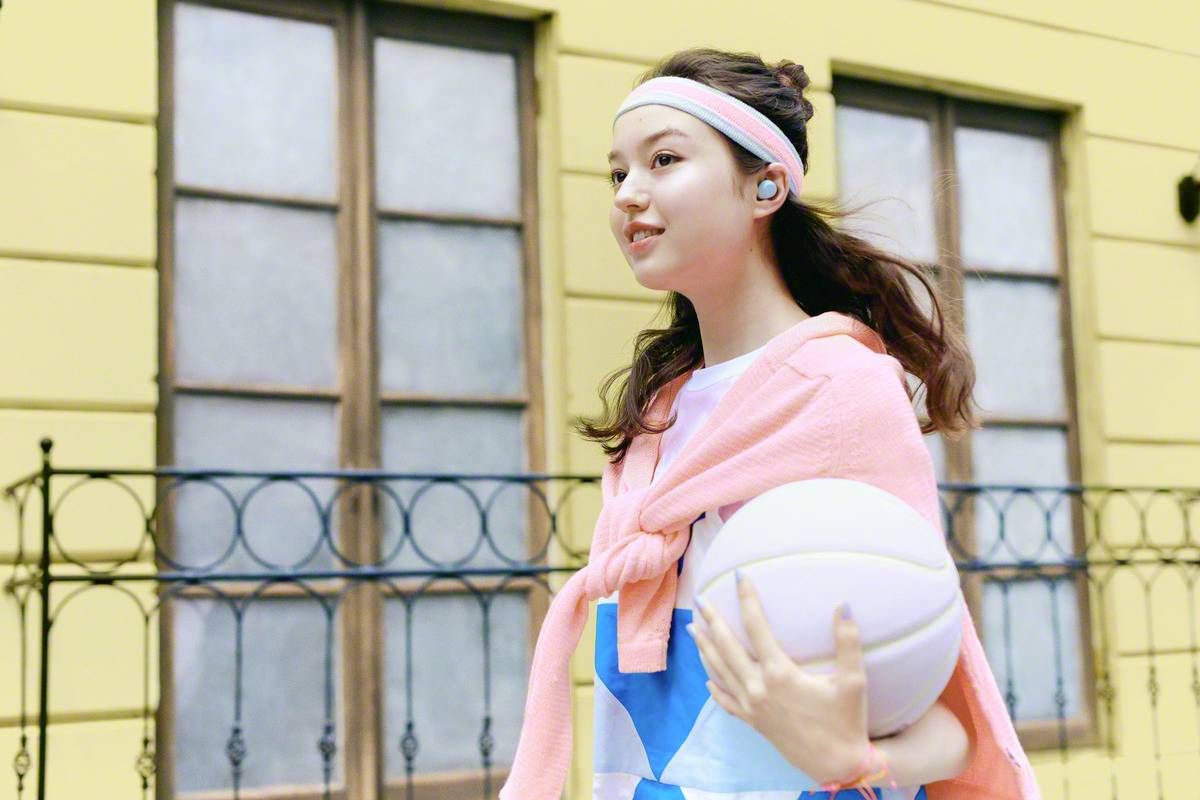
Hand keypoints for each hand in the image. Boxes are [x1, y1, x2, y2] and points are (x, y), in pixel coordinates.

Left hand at [687, 572, 871, 785]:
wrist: (837, 765)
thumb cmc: (847, 721)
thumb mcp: (854, 680)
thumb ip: (847, 641)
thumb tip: (844, 604)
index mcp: (779, 672)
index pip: (756, 625)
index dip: (747, 598)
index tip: (739, 576)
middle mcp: (758, 687)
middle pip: (726, 646)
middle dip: (712, 620)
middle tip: (700, 598)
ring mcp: (752, 706)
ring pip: (719, 670)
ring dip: (705, 648)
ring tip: (693, 629)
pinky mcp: (753, 722)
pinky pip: (725, 700)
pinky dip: (714, 685)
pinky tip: (707, 676)